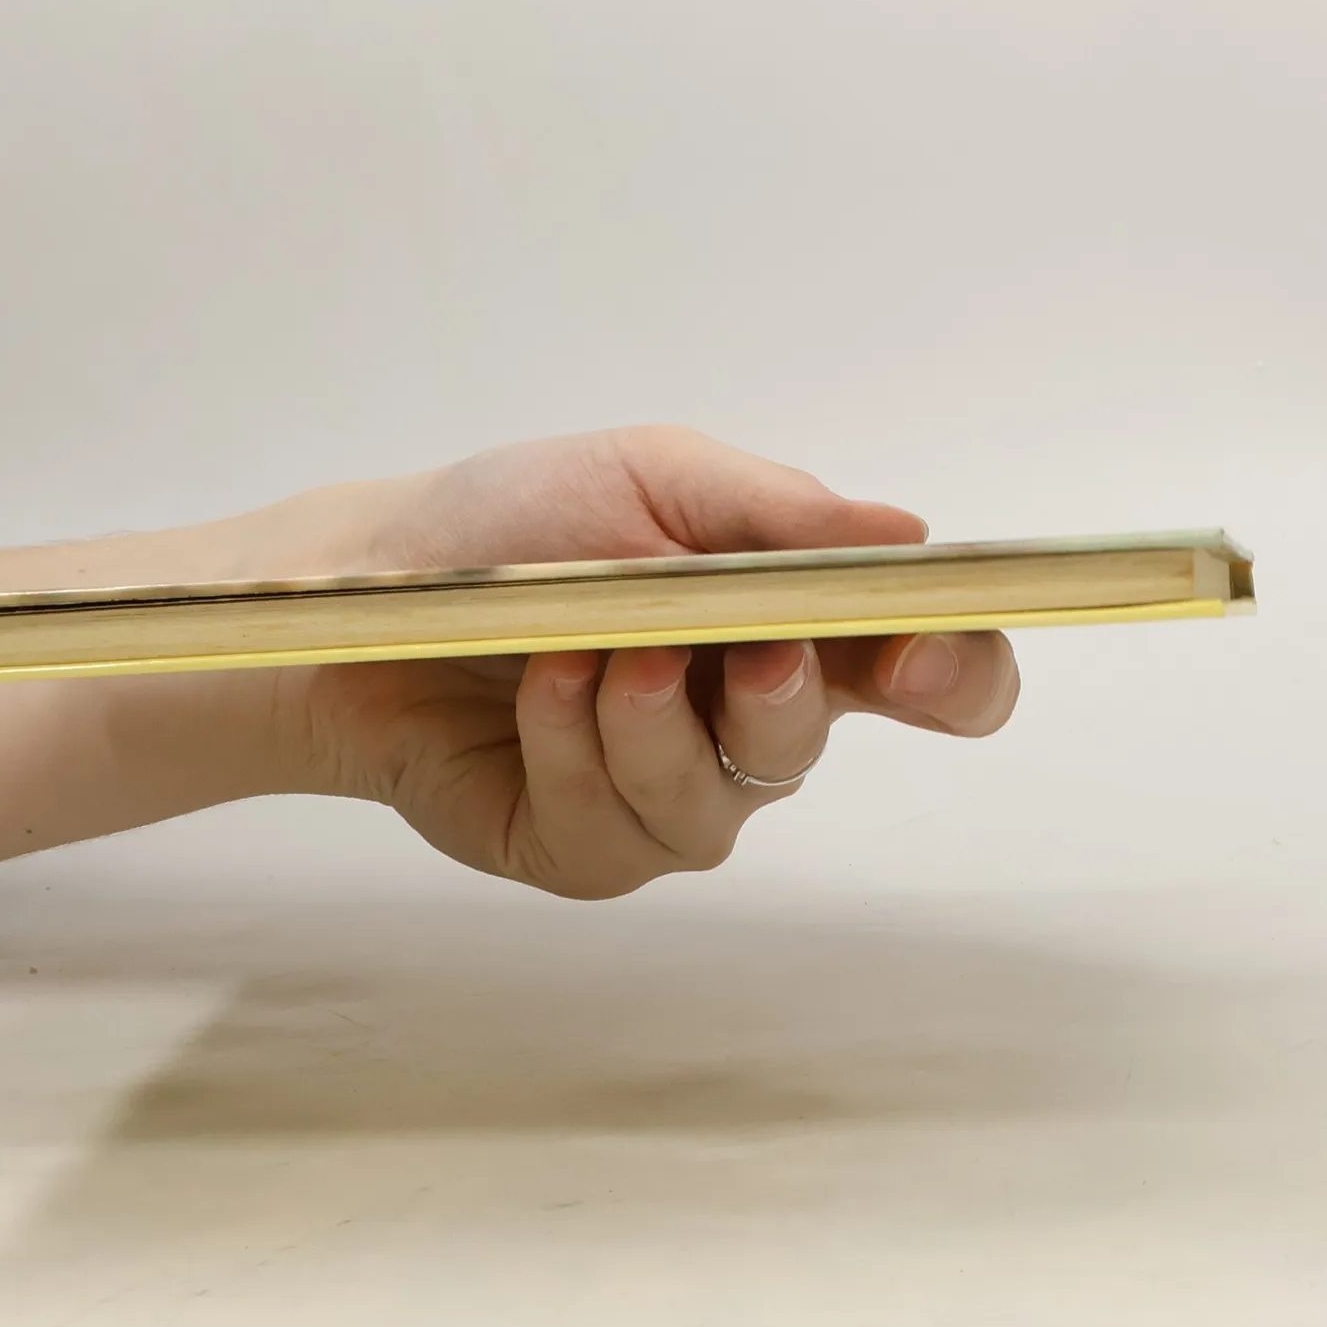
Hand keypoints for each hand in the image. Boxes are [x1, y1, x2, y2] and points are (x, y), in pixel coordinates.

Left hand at [278, 426, 1020, 898]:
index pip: (925, 673)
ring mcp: (664, 796)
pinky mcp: (585, 849)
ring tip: (589, 655)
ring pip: (712, 807)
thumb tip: (909, 539)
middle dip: (780, 703)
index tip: (917, 656)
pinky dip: (573, 753)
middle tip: (740, 657)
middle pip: (812, 748)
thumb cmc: (517, 522)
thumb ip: (776, 512)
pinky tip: (538, 691)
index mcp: (788, 626)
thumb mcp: (649, 477)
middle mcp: (740, 725)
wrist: (373, 587)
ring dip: (652, 726)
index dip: (954, 675)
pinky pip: (614, 835)